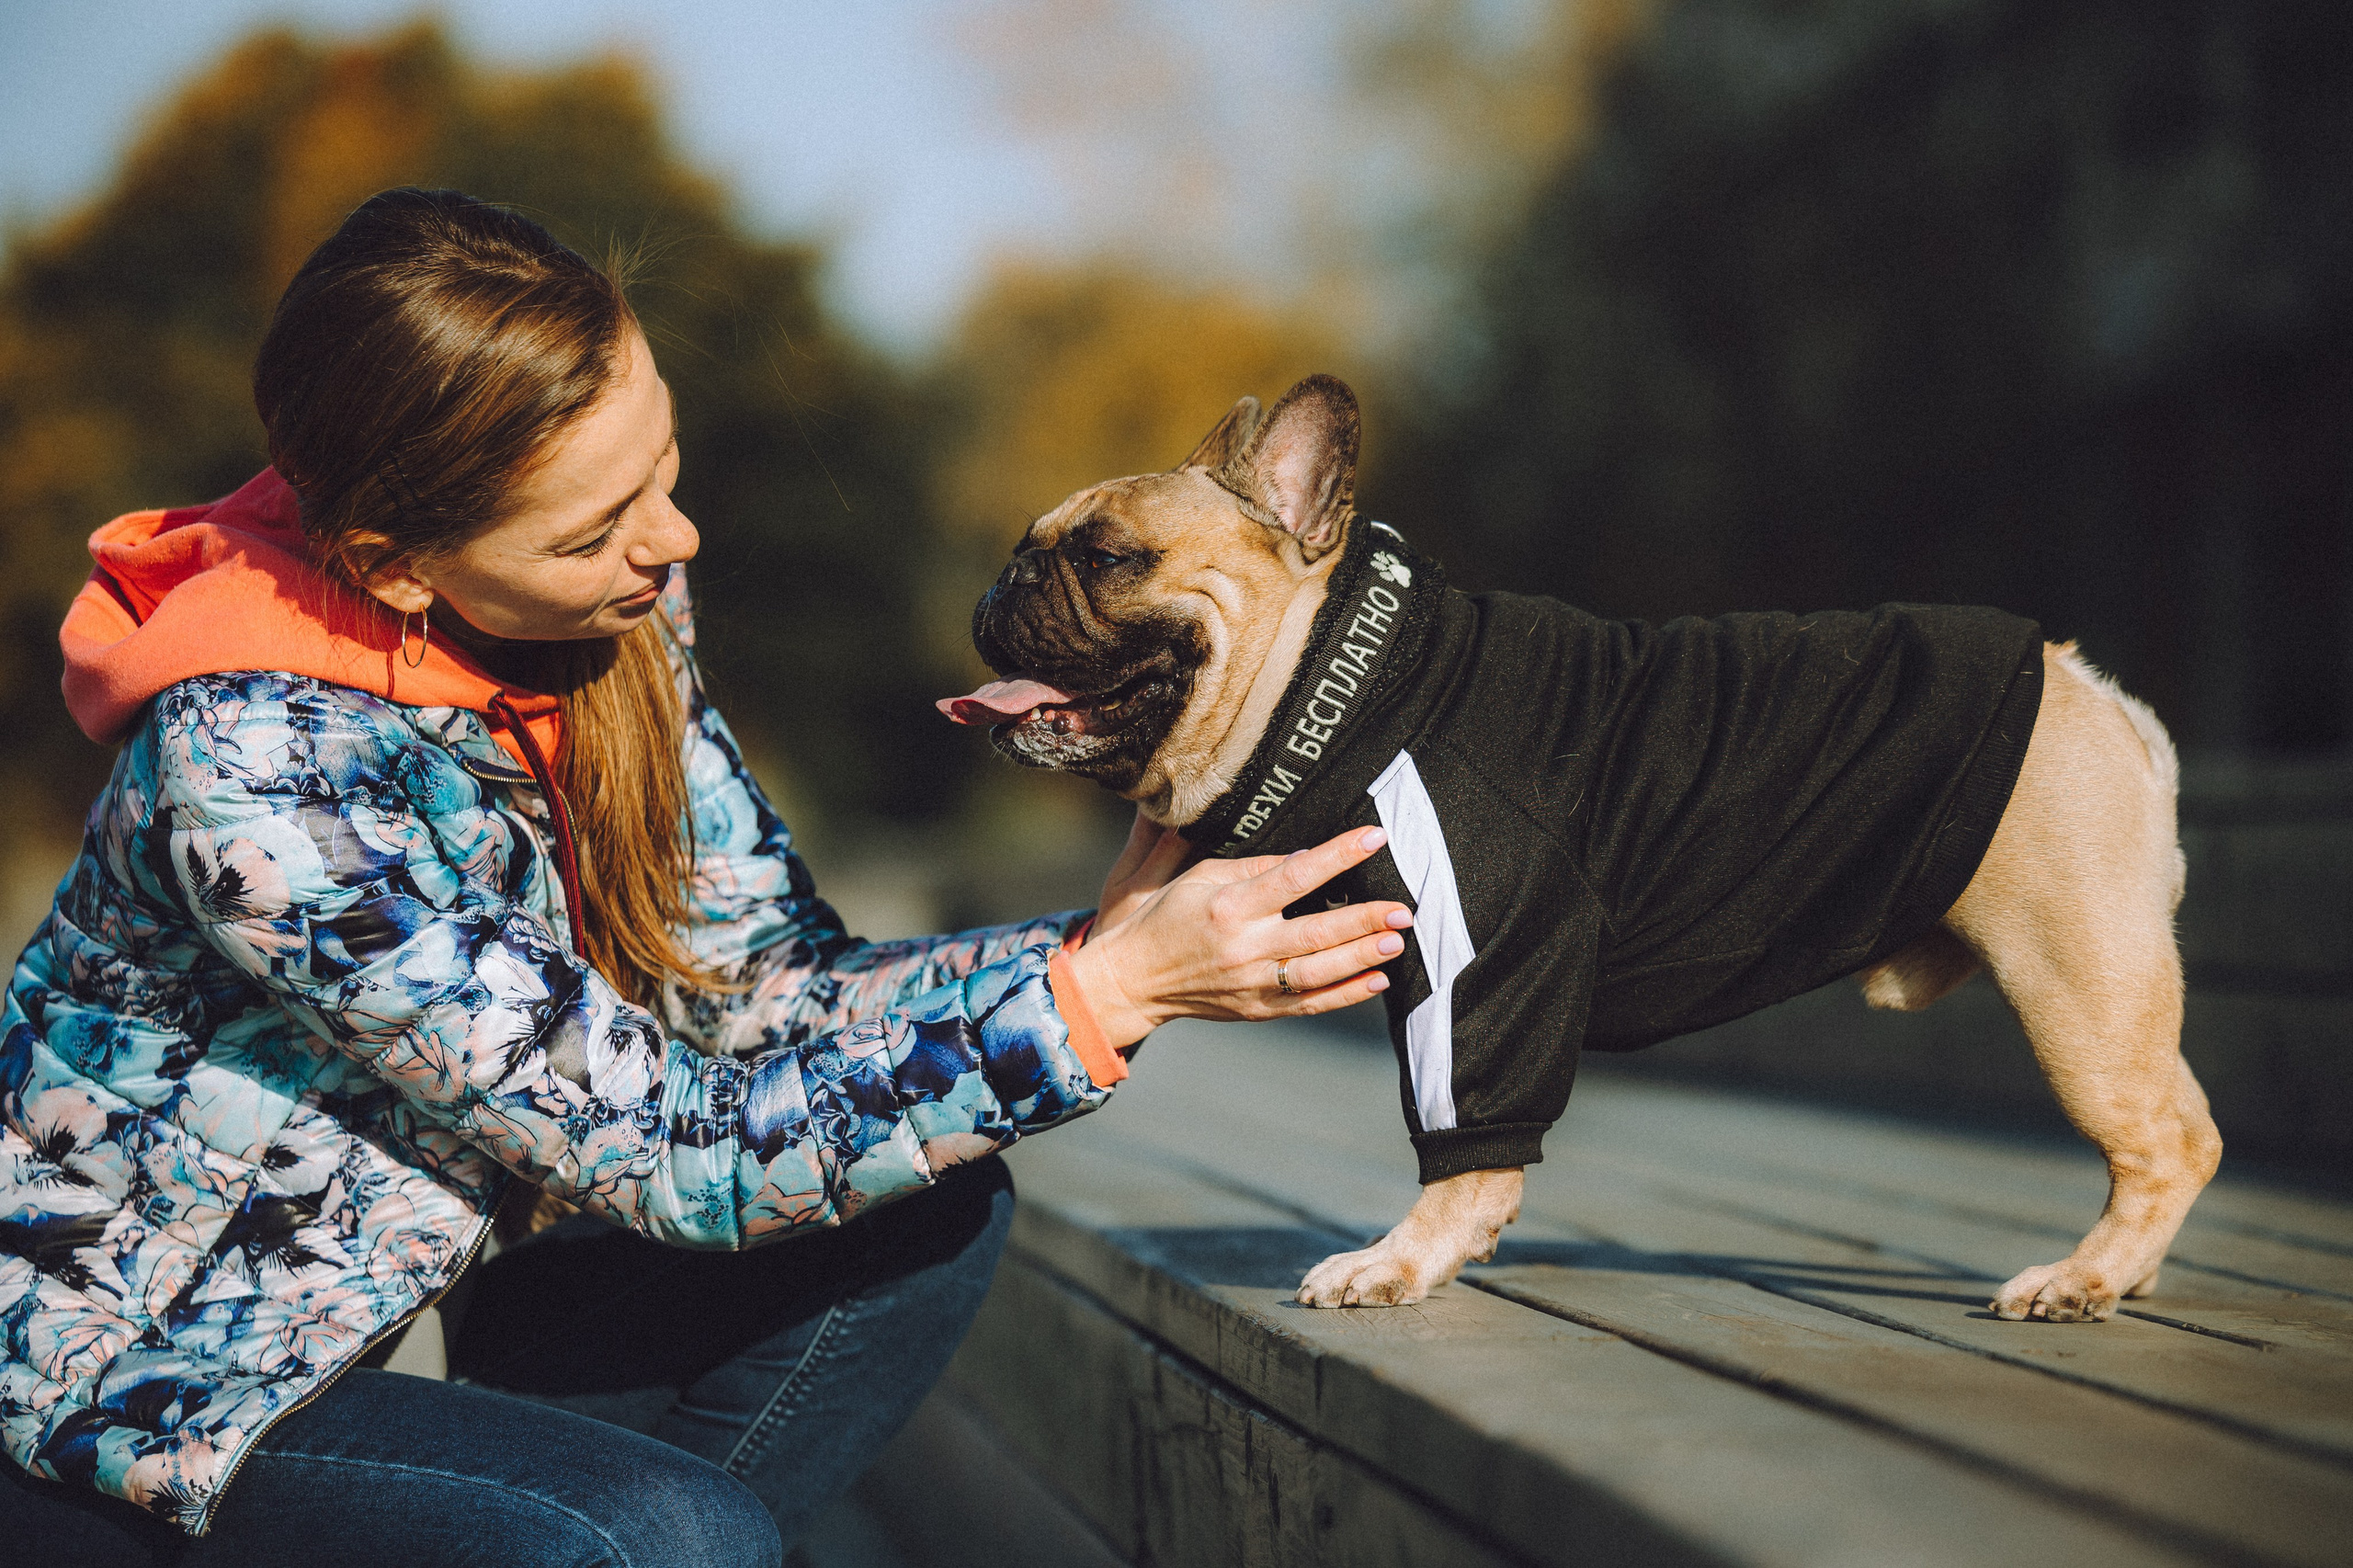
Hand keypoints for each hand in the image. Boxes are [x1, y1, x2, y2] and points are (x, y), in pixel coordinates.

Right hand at [1064, 825, 1413, 1046]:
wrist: (1134, 980)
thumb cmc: (1165, 917)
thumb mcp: (1199, 877)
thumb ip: (1252, 867)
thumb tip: (1305, 857)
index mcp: (1229, 905)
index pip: (1294, 875)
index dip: (1338, 856)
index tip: (1374, 838)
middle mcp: (1244, 947)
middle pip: (1316, 932)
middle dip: (1364, 919)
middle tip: (1403, 908)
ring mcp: (1252, 984)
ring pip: (1319, 972)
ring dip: (1362, 956)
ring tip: (1397, 940)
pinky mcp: (1257, 1010)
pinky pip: (1310, 1004)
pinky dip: (1346, 994)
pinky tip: (1377, 980)